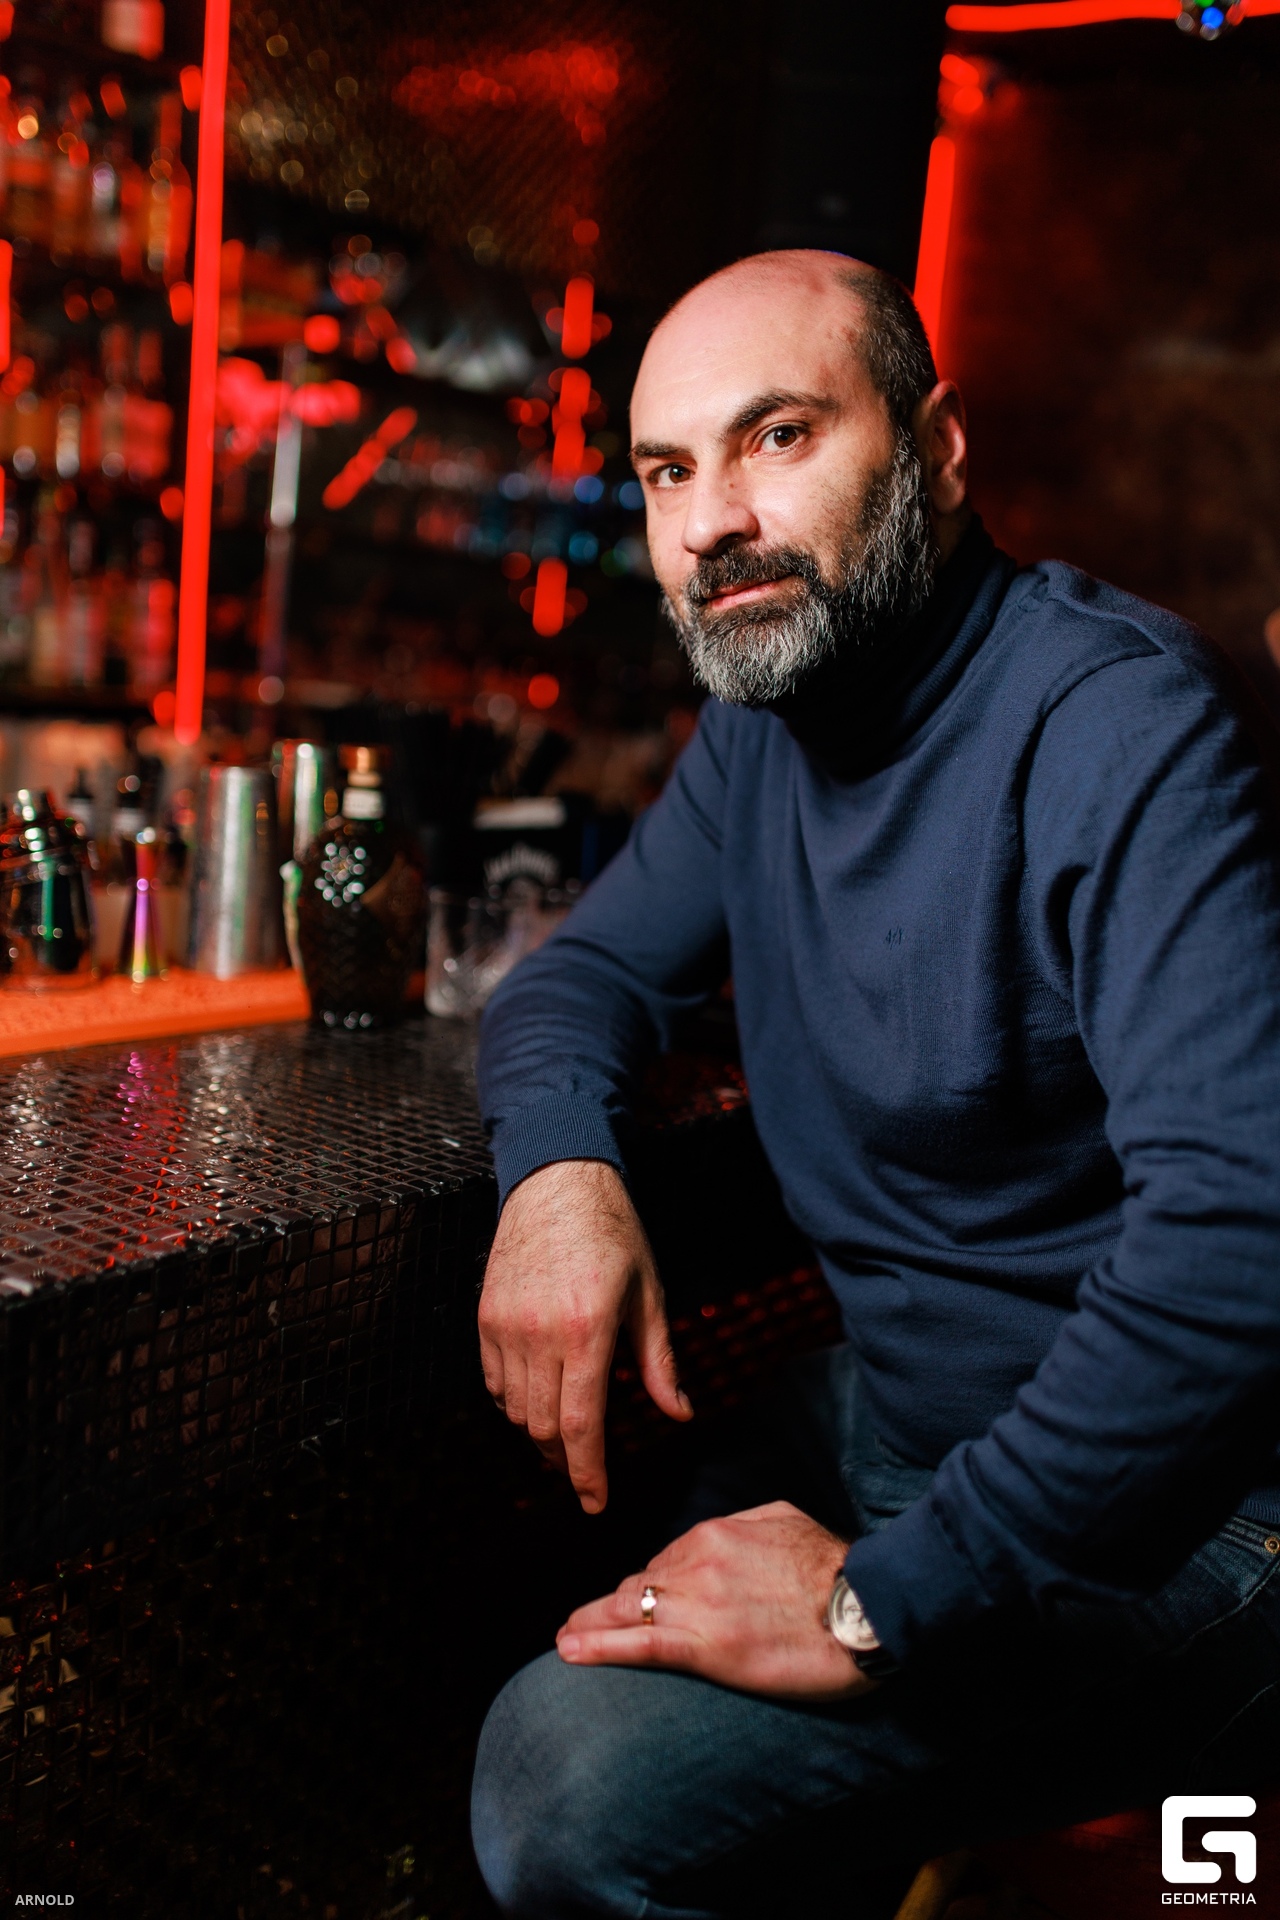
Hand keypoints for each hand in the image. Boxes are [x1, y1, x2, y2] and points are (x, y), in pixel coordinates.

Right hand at [478, 1159, 691, 1512]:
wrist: (556, 1180)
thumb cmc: (613, 1233)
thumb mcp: (650, 1294)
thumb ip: (659, 1361)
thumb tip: (678, 1413)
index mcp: (588, 1329)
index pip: (581, 1425)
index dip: (588, 1472)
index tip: (596, 1501)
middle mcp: (540, 1333)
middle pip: (544, 1428)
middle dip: (565, 1460)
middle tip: (585, 1471)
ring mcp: (505, 1326)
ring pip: (515, 1410)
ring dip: (539, 1433)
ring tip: (564, 1436)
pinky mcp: (485, 1317)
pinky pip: (494, 1382)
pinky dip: (514, 1402)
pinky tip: (538, 1397)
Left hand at [556, 1500, 872, 1699]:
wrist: (867, 1608)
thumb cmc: (836, 1566)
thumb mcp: (785, 1519)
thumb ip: (746, 1522)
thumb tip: (726, 1531)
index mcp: (715, 1533)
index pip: (661, 1561)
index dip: (643, 1586)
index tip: (630, 1602)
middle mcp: (697, 1562)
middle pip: (637, 1586)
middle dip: (607, 1605)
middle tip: (578, 1623)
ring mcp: (699, 1604)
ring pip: (628, 1611)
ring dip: (590, 1624)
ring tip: (565, 1638)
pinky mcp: (707, 1647)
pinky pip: (640, 1645)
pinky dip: (599, 1646)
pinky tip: (571, 1650)